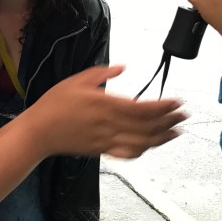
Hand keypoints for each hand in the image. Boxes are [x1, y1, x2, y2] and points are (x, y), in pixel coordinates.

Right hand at [22, 66, 185, 158]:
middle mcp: (109, 124)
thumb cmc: (53, 104)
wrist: (38, 131)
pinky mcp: (101, 150)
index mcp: (104, 104)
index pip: (143, 108)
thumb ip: (101, 74)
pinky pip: (127, 153)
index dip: (164, 106)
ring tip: (176, 131)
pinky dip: (143, 150)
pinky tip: (150, 145)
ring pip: (142, 142)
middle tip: (183, 115)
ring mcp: (106, 139)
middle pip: (148, 126)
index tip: (178, 101)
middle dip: (169, 121)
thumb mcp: (75, 81)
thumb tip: (122, 67)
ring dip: (162, 137)